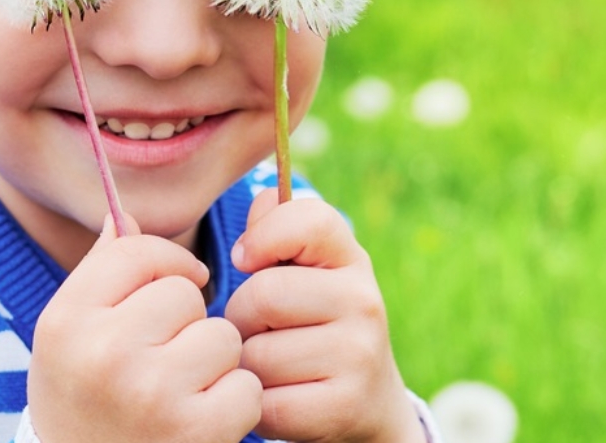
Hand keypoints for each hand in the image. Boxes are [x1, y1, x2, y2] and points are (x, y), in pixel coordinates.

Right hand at [28, 213, 262, 442]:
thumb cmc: (81, 401)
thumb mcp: (68, 338)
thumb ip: (99, 275)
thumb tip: (123, 215)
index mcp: (66, 321)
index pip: (135, 250)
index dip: (166, 262)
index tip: (175, 283)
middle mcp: (104, 354)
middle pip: (184, 292)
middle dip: (186, 320)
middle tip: (163, 359)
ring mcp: (152, 394)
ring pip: (221, 335)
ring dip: (214, 362)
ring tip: (181, 390)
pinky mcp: (195, 431)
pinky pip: (246, 386)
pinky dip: (234, 403)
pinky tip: (200, 419)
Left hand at [225, 190, 425, 442]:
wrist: (365, 402)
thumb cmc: (314, 323)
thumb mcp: (305, 271)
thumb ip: (275, 229)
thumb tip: (262, 199)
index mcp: (351, 259)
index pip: (308, 220)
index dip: (263, 236)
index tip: (247, 259)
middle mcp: (365, 302)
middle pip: (262, 295)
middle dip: (240, 317)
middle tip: (257, 330)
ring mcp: (359, 355)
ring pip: (256, 353)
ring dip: (245, 364)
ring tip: (270, 366)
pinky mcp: (342, 406)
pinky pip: (264, 400)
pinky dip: (256, 403)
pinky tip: (277, 396)